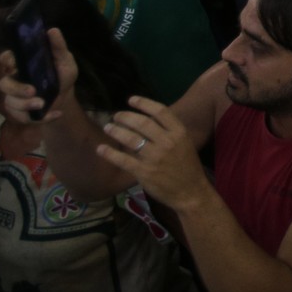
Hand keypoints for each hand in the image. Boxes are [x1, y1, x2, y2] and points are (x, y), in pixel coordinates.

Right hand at [0, 28, 80, 122]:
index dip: (6, 61)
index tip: (13, 63)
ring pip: (10, 103)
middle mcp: (15, 81)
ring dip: (25, 105)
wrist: (66, 94)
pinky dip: (41, 118)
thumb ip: (58, 47)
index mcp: (22, 65)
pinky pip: (24, 118)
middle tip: (33, 90)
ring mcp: (16, 98)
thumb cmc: (61, 73)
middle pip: (4, 85)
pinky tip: (56, 113)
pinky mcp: (22, 113)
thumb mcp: (64, 59)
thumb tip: (52, 30)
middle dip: (16, 89)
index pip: (6, 60)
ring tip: (43, 104)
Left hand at [96, 96, 211, 210]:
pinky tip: (101, 149)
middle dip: (126, 117)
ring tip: (108, 128)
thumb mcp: (185, 144)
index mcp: (179, 132)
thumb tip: (147, 120)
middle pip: (143, 123)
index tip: (131, 100)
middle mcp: (168, 142)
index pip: (160, 111)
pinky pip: (123, 159)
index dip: (144, 103)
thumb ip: (169, 132)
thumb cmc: (187, 167)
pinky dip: (110, 153)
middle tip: (116, 116)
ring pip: (131, 139)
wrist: (190, 192)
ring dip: (116, 131)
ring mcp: (155, 157)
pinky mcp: (144, 172)